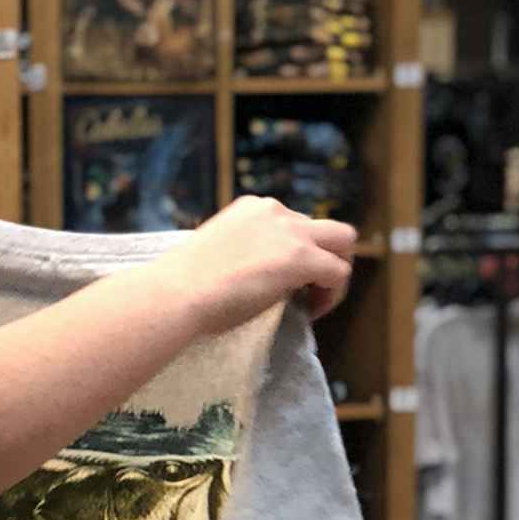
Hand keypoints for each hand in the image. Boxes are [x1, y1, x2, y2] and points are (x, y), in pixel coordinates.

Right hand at [153, 196, 355, 335]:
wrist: (176, 294)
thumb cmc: (183, 285)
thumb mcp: (217, 253)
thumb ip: (243, 252)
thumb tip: (260, 276)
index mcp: (250, 207)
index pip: (291, 222)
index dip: (294, 252)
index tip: (281, 281)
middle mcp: (274, 210)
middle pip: (324, 226)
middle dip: (324, 254)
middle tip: (310, 287)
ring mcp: (291, 231)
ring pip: (343, 240)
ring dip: (335, 269)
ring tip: (316, 299)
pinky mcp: (302, 257)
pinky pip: (339, 272)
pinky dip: (332, 294)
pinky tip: (312, 312)